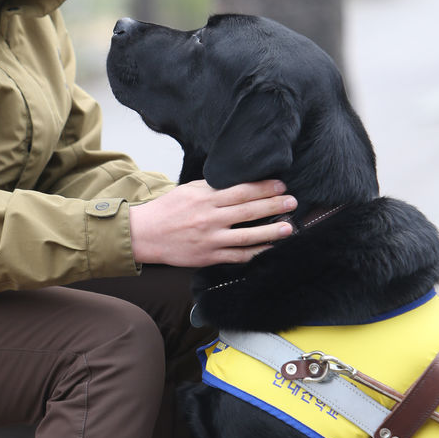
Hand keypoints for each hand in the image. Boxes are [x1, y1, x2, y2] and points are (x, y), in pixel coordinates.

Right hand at [129, 179, 296, 267]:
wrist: (145, 234)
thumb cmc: (168, 210)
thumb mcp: (189, 190)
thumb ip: (213, 187)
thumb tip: (240, 181)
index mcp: (206, 198)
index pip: (241, 191)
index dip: (264, 187)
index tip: (281, 185)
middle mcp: (210, 218)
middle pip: (248, 210)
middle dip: (273, 205)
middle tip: (292, 202)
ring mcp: (210, 239)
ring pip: (246, 235)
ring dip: (270, 231)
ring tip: (289, 227)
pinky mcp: (208, 256)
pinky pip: (237, 255)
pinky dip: (255, 253)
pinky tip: (270, 249)